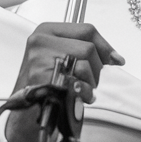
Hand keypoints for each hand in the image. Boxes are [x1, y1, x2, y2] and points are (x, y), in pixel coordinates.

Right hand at [5, 23, 123, 141]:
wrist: (25, 112)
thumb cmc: (46, 84)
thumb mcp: (60, 58)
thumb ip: (84, 50)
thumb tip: (115, 57)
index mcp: (45, 31)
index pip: (86, 30)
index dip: (105, 46)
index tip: (115, 59)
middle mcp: (40, 41)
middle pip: (88, 48)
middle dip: (95, 69)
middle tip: (87, 81)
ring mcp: (40, 59)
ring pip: (85, 65)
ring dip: (90, 83)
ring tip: (80, 90)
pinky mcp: (43, 79)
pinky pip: (78, 83)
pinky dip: (84, 93)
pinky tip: (78, 98)